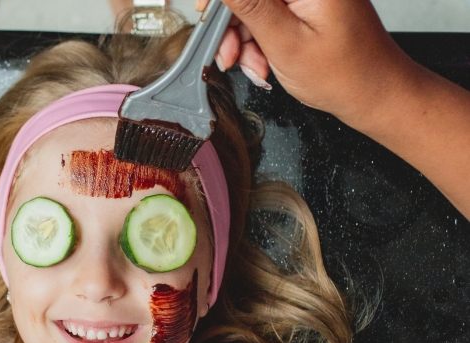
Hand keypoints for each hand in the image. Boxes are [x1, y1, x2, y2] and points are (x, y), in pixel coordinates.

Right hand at [199, 0, 469, 219]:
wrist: (376, 95)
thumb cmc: (345, 75)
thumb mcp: (284, 41)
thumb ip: (249, 3)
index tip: (205, 14)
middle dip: (231, 21)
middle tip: (227, 53)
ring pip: (253, 3)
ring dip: (243, 37)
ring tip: (254, 67)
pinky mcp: (305, 2)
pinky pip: (266, 13)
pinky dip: (258, 39)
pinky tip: (263, 61)